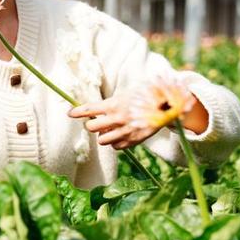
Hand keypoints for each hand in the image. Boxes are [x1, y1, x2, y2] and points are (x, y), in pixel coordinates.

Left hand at [67, 93, 208, 149]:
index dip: (77, 112)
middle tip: (97, 121)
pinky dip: (115, 142)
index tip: (70, 113)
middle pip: (92, 127)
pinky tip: (120, 134)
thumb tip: (97, 109)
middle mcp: (118, 119)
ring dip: (103, 135)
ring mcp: (125, 131)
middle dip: (92, 124)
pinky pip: (116, 147)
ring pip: (102, 140)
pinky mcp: (134, 141)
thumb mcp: (129, 92)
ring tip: (110, 128)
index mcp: (115, 104)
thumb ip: (113, 102)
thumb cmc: (147, 96)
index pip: (89, 109)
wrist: (170, 106)